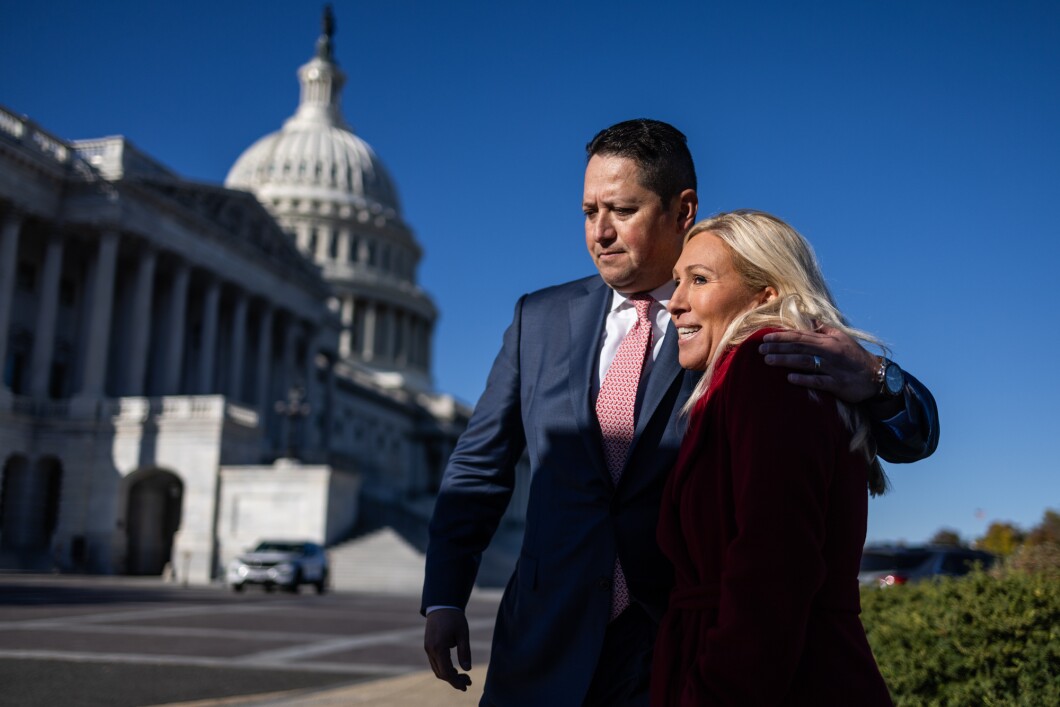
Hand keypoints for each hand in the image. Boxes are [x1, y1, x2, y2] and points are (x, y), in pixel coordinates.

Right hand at [424, 608, 471, 690]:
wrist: (441, 604)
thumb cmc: (454, 618)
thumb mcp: (463, 634)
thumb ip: (464, 652)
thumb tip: (467, 669)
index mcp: (439, 647)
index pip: (446, 672)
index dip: (456, 682)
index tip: (466, 685)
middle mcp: (430, 650)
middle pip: (441, 673)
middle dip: (454, 681)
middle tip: (468, 682)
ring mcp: (427, 648)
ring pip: (437, 669)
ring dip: (449, 675)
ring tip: (463, 676)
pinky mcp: (428, 646)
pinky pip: (435, 662)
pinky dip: (444, 668)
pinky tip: (455, 669)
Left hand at [758, 325, 878, 403]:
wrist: (876, 376)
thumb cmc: (854, 357)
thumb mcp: (841, 338)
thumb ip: (823, 330)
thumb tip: (808, 320)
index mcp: (828, 341)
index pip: (801, 336)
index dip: (782, 336)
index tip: (764, 337)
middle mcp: (829, 352)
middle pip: (800, 347)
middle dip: (778, 347)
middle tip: (759, 349)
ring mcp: (833, 368)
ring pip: (805, 362)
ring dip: (785, 361)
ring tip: (768, 361)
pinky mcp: (838, 384)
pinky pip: (819, 381)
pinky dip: (805, 379)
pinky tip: (790, 378)